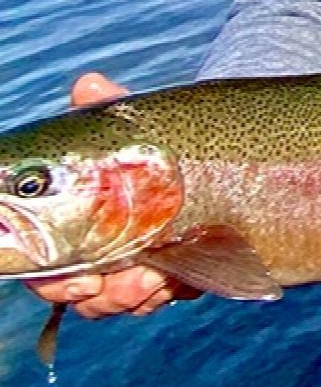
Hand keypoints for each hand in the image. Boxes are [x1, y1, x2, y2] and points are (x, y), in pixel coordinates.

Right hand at [23, 74, 197, 319]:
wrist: (208, 153)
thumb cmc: (151, 143)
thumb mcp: (132, 129)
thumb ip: (107, 112)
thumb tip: (88, 84)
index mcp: (71, 223)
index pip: (46, 266)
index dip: (55, 282)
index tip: (82, 281)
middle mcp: (94, 251)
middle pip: (78, 293)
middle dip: (98, 297)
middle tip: (125, 286)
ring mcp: (129, 265)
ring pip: (117, 302)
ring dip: (133, 296)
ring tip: (155, 278)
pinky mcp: (166, 273)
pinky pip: (157, 299)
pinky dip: (165, 293)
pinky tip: (177, 281)